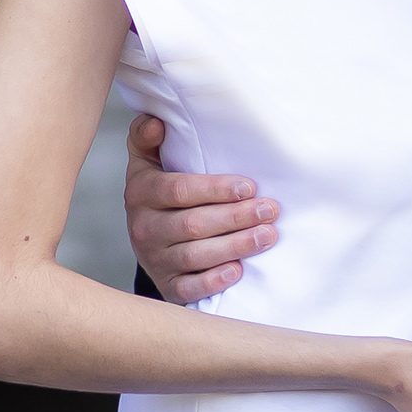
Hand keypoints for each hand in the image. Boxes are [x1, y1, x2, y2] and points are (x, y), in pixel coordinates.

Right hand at [124, 114, 279, 303]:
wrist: (146, 237)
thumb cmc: (159, 190)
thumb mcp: (146, 160)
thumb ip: (147, 136)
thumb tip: (156, 122)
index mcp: (140, 192)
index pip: (178, 191)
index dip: (215, 189)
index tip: (249, 186)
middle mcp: (143, 227)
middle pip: (192, 224)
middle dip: (236, 217)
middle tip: (270, 210)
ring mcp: (154, 259)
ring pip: (195, 255)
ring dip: (235, 245)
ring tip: (268, 235)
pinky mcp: (167, 285)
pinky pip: (189, 288)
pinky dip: (213, 281)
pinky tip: (238, 271)